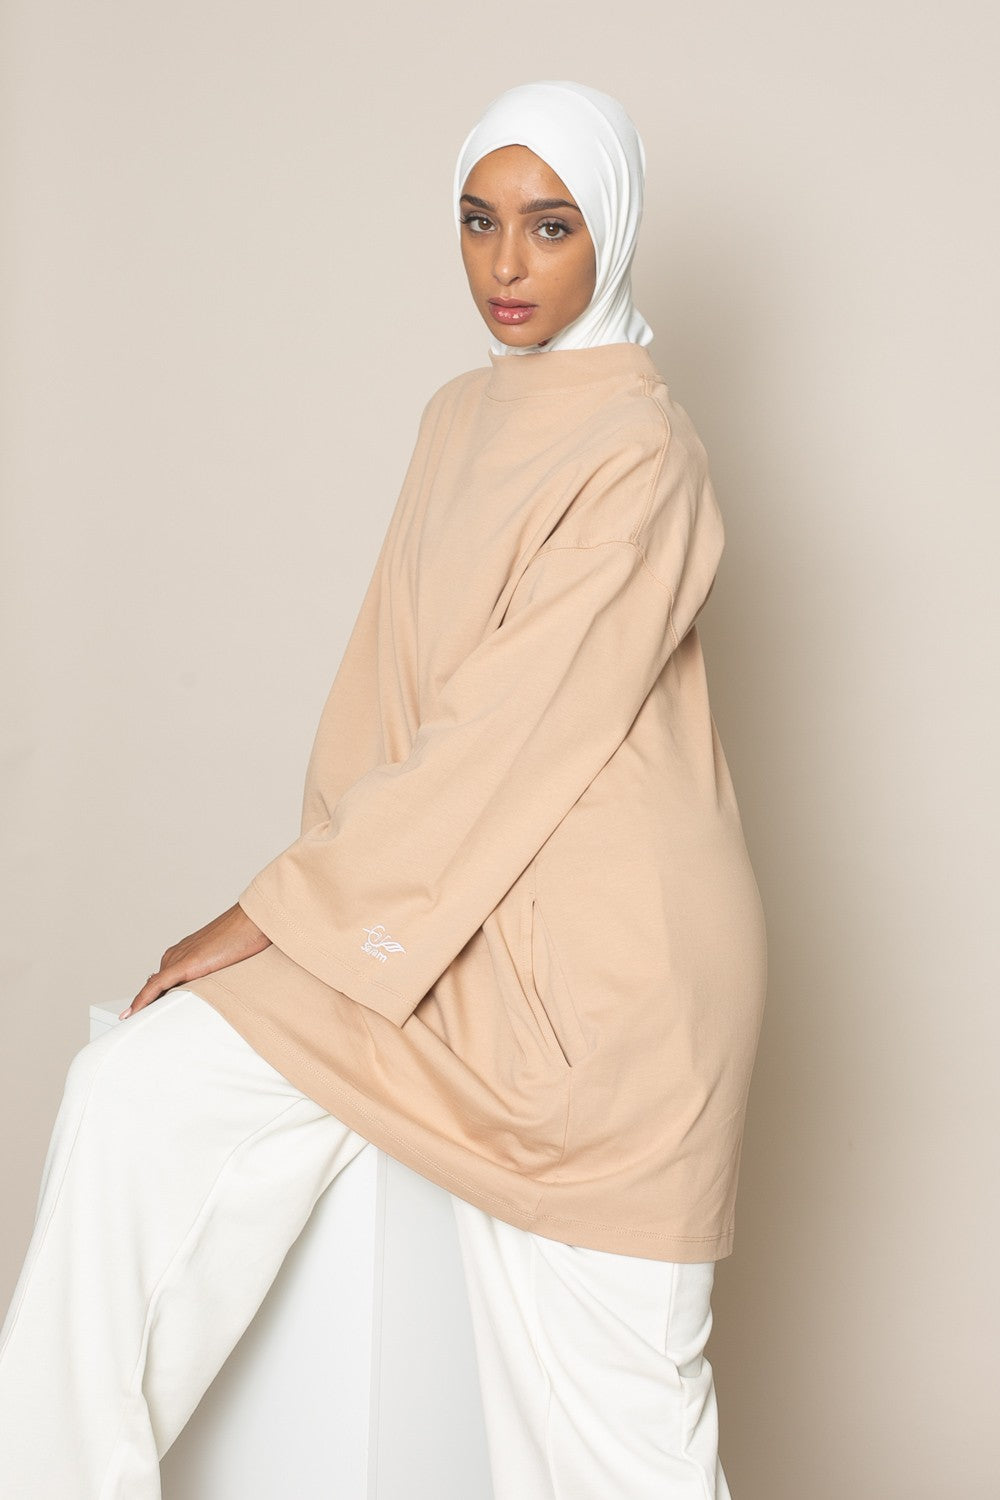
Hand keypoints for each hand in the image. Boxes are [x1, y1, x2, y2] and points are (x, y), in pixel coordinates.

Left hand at [120, 903, 270, 1019]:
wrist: (254, 922)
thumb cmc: (246, 938)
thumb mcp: (227, 962)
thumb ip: (212, 974)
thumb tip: (205, 992)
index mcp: (184, 953)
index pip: (162, 980)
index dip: (152, 998)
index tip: (144, 1014)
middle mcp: (176, 954)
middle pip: (156, 986)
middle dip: (149, 1006)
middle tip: (140, 1026)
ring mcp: (178, 958)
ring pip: (153, 988)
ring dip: (145, 1006)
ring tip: (136, 1025)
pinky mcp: (184, 964)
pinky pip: (155, 986)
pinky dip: (142, 1000)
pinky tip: (131, 1014)